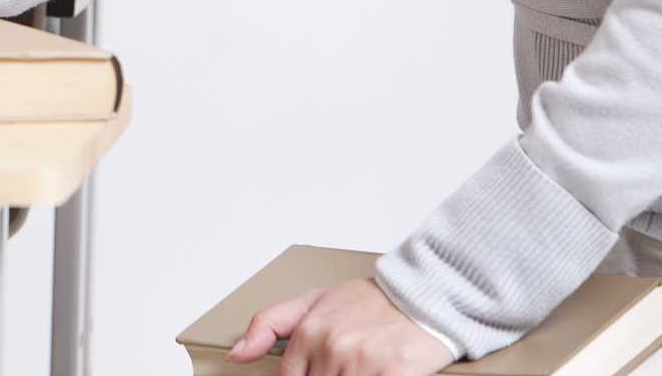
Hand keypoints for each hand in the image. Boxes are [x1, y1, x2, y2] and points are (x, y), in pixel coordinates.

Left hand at [231, 279, 451, 375]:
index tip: (310, 373)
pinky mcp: (391, 373)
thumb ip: (270, 324)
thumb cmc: (372, 301)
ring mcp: (360, 363)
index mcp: (310, 331)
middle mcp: (331, 347)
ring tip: (358, 368)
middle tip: (342, 367)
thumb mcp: (314, 300)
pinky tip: (373, 373)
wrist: (423, 295)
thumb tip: (238, 354)